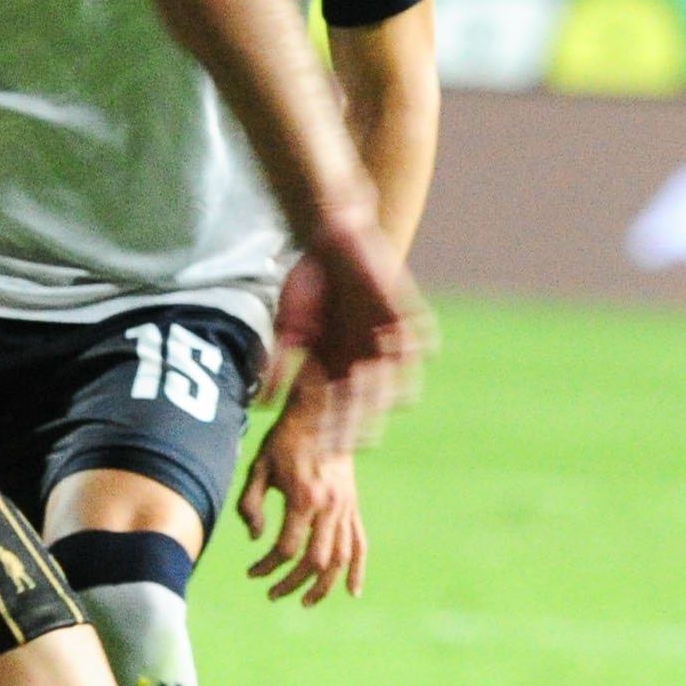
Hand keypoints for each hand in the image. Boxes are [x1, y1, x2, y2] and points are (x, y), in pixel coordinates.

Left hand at [233, 372, 365, 606]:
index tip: (252, 573)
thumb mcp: (258, 466)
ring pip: (340, 559)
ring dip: (323, 585)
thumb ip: (251, 504)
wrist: (322, 414)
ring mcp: (346, 509)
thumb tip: (256, 539)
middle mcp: (329, 507)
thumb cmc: (285, 440)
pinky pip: (360, 544)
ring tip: (305, 601)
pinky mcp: (353, 508)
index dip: (267, 566)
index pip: (286, 547)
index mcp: (303, 497)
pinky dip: (357, 570)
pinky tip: (352, 592)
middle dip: (292, 583)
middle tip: (272, 593)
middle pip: (315, 561)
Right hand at [268, 214, 430, 452]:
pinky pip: (423, 340)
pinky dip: (414, 348)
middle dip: (354, 421)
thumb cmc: (308, 284)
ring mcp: (393, 338)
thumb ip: (279, 363)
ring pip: (398, 381)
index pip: (339, 409)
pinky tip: (398, 349)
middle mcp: (371, 360)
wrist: (333, 239)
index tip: (315, 446)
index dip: (330, 428)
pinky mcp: (408, 313)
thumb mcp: (288, 326)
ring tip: (367, 392)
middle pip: (368, 404)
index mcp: (343, 368)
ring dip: (384, 391)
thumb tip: (262, 403)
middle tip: (343, 437)